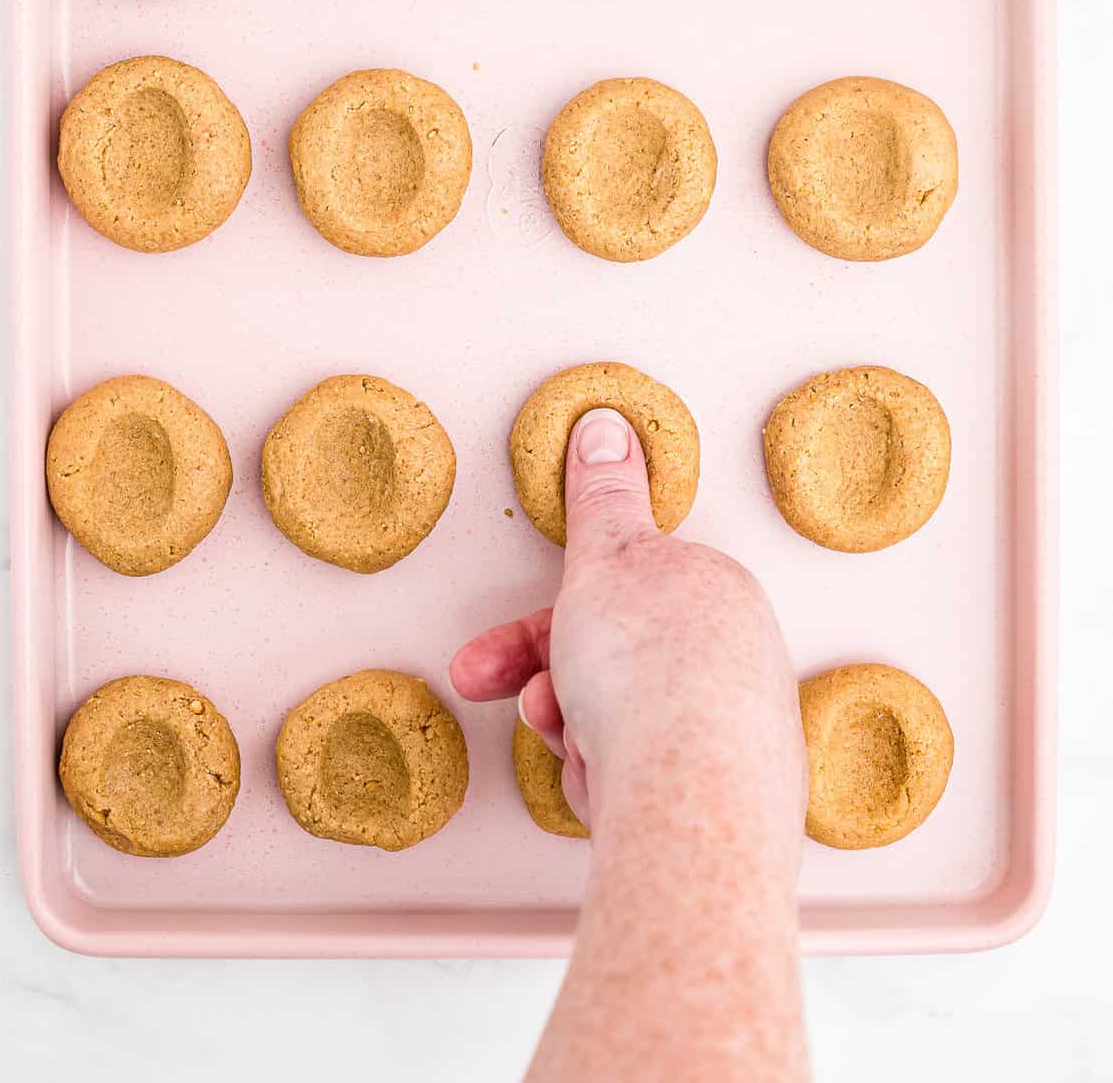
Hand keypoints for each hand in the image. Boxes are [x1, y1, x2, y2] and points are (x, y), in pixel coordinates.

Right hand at [451, 406, 805, 848]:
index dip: (540, 622)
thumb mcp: (608, 557)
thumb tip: (609, 426)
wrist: (693, 798)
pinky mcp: (729, 800)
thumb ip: (601, 497)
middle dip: (549, 685)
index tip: (490, 652)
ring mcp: (735, 734)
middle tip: (515, 700)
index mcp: (715, 592)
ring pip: (621, 725)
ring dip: (574, 731)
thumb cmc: (653, 672)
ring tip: (572, 742)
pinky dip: (610, 781)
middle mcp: (735, 660)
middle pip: (612, 664)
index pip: (614, 596)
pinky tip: (607, 788)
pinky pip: (642, 780)